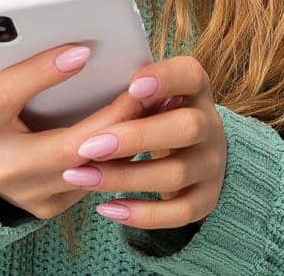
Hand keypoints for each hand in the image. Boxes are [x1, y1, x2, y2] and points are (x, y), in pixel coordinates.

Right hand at [0, 43, 153, 219]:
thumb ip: (8, 51)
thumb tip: (53, 21)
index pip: (8, 94)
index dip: (43, 71)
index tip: (83, 50)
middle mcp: (0, 165)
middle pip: (67, 146)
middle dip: (112, 117)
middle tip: (144, 88)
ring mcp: (26, 193)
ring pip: (90, 170)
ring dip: (126, 139)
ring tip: (155, 107)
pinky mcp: (48, 206)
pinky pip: (93, 181)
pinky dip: (119, 156)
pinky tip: (141, 132)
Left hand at [58, 55, 226, 230]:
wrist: (195, 153)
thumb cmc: (154, 114)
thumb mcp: (149, 93)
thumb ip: (128, 90)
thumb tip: (72, 70)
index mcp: (194, 88)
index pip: (189, 74)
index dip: (164, 79)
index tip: (131, 87)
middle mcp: (210, 125)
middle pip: (186, 128)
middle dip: (136, 137)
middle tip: (88, 146)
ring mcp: (211, 165)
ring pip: (176, 174)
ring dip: (124, 177)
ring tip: (80, 177)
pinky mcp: (206, 199)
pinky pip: (179, 213)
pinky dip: (141, 213)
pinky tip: (106, 208)